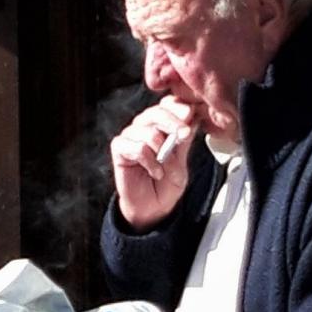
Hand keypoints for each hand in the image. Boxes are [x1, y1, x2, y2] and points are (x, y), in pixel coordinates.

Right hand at [110, 98, 197, 230]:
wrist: (153, 207)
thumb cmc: (167, 183)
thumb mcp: (181, 159)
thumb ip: (183, 139)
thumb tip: (192, 115)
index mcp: (161, 123)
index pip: (168, 104)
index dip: (179, 108)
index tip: (190, 116)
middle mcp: (144, 124)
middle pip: (158, 112)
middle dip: (174, 123)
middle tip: (184, 135)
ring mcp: (130, 134)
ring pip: (149, 131)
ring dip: (162, 151)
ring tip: (165, 167)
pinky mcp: (119, 147)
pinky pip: (138, 147)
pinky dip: (150, 162)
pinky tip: (155, 172)